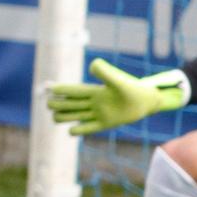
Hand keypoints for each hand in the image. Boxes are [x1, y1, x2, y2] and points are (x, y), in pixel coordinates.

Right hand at [46, 58, 187, 135]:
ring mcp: (98, 113)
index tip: (47, 88)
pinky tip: (71, 131)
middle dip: (58, 103)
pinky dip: (78, 130)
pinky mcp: (105, 124)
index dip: (59, 89)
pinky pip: (87, 128)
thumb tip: (91, 66)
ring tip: (55, 117)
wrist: (148, 101)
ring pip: (74, 115)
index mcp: (94, 91)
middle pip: (69, 103)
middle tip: (49, 104)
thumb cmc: (134, 89)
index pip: (72, 90)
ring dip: (63, 116)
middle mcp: (93, 102)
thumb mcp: (118, 80)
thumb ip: (105, 72)